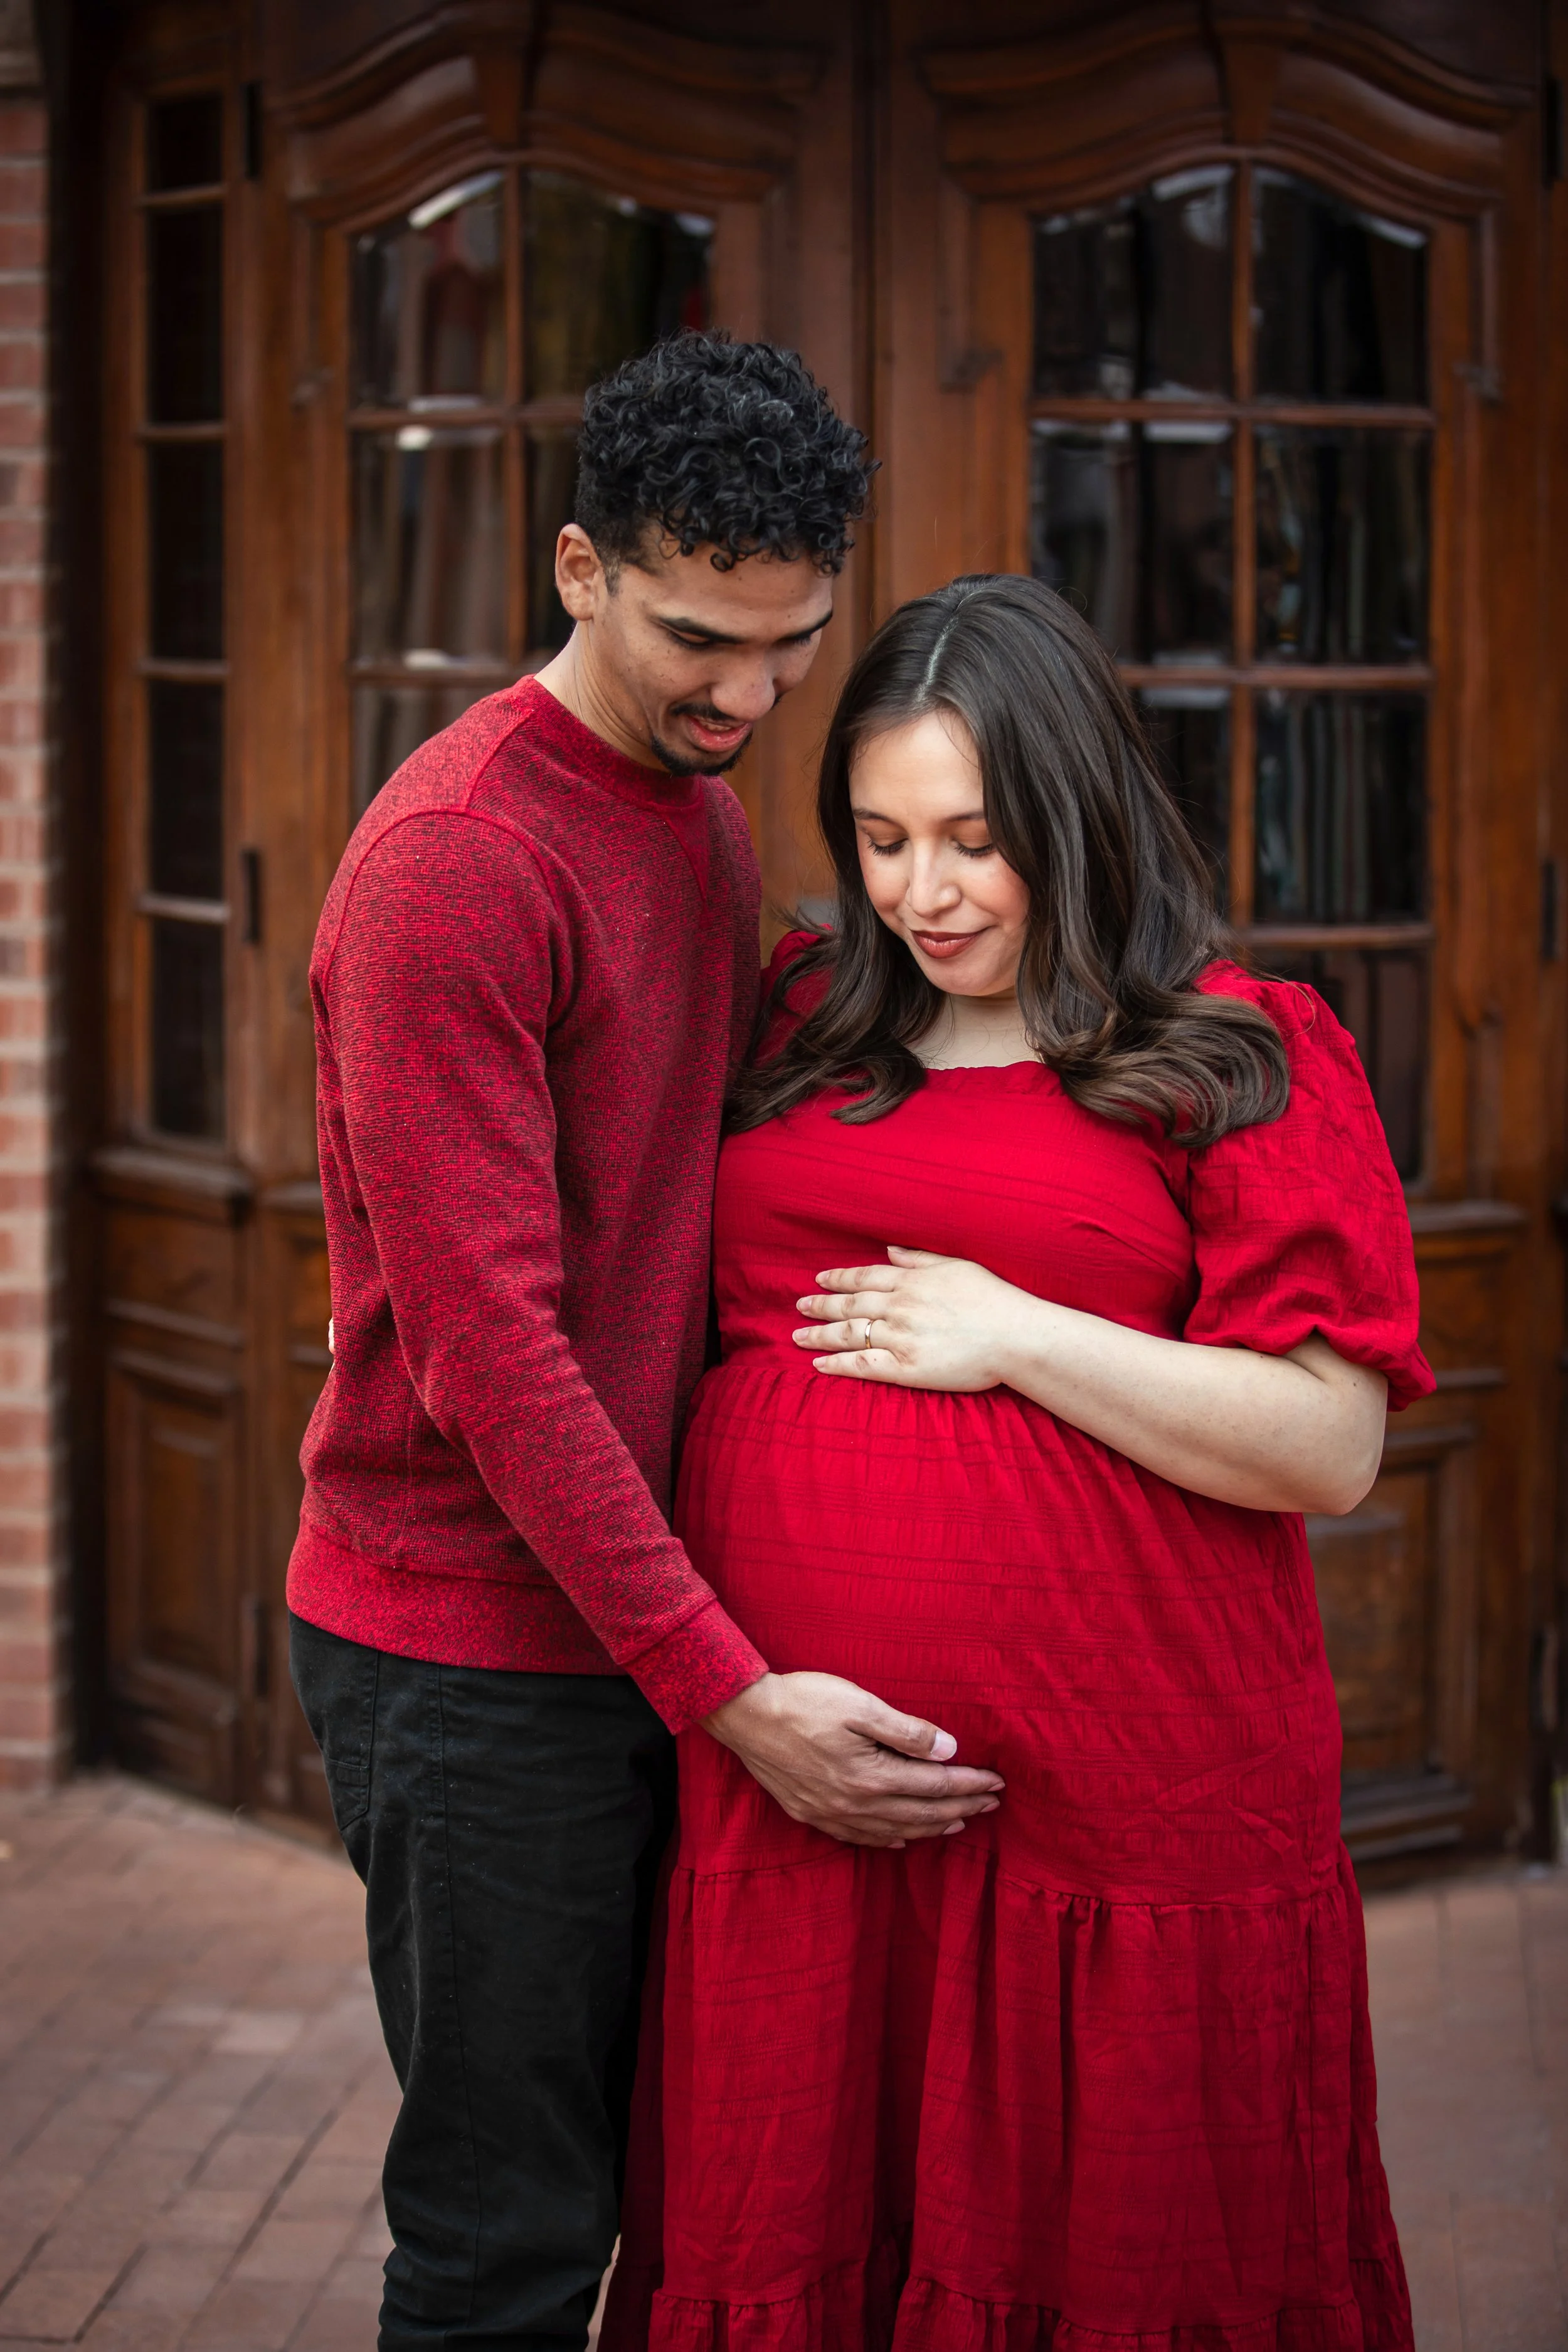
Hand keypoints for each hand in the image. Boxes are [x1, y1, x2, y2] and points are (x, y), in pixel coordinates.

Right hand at [702, 1670, 1003, 1848]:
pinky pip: (861, 1838)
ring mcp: (832, 1814)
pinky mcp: (812, 1814)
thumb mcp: (859, 1705)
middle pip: (921, 1812)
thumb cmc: (804, 1701)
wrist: (745, 1716)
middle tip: (992, 1803)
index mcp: (871, 1776)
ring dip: (932, 1826)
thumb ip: (906, 1731)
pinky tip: (903, 1836)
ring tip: (958, 1821)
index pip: (934, 1785)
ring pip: (895, 1830)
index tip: (997, 1782)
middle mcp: (855, 1804)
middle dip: (962, 1807)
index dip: (970, 1784)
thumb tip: (949, 1751)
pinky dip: (890, 1838)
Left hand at [794, 1244, 1025, 1391]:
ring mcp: (900, 1338)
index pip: (864, 1278)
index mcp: (911, 1281)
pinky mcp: (906, 1369)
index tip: (819, 1279)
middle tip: (799, 1307)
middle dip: (821, 1306)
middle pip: (850, 1305)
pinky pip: (863, 1365)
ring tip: (797, 1336)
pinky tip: (819, 1364)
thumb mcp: (957, 1266)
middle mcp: (899, 1307)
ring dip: (820, 1335)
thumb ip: (919, 1258)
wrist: (1016, 1336)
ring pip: (849, 1334)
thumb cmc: (994, 1299)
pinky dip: (838, 1364)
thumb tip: (890, 1250)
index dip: (838, 1278)